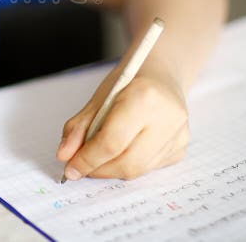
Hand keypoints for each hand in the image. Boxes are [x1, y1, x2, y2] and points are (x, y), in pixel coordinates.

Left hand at [56, 60, 189, 179]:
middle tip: (80, 167)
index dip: (87, 159)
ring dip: (112, 170)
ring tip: (98, 159)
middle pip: (127, 162)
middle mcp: (167, 117)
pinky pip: (149, 168)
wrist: (160, 75)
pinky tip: (122, 151)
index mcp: (144, 97)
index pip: (112, 141)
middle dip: (99, 169)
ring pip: (139, 170)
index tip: (70, 168)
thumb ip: (79, 127)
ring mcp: (178, 135)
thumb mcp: (99, 98)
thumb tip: (64, 155)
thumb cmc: (128, 82)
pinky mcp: (181, 147)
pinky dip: (129, 165)